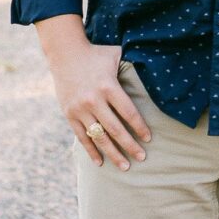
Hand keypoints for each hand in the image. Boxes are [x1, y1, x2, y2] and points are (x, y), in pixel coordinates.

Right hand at [53, 41, 149, 169]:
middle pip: (116, 129)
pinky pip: (82, 137)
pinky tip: (100, 163)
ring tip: (125, 166)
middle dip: (130, 146)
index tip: (149, 139)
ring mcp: (80, 109)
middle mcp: (94, 100)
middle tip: (142, 158)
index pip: (128, 113)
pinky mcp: (69, 114)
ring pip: (99, 137)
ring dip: (113, 154)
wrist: (64, 52)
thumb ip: (131, 67)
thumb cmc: (96, 54)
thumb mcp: (115, 55)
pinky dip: (91, 151)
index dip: (140, 127)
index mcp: (109, 86)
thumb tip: (153, 69)